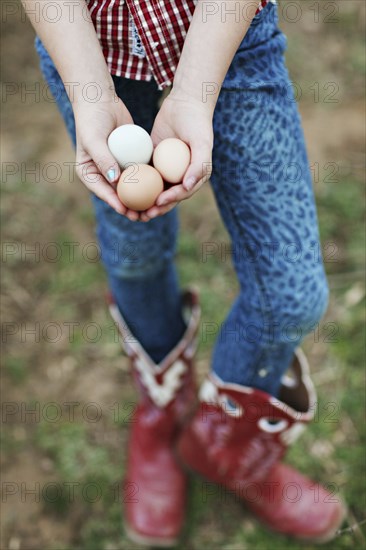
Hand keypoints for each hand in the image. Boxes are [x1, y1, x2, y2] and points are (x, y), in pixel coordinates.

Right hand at [74, 98, 143, 220]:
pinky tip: (161, 189)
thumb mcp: (94, 139)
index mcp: (89, 173)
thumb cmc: (92, 119)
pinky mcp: (130, 159)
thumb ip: (103, 159)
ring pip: (131, 187)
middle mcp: (102, 173)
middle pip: (117, 194)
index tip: (126, 210)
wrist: (100, 99)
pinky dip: (149, 181)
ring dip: (142, 198)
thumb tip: (115, 180)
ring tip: (153, 208)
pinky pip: (140, 173)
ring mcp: (117, 167)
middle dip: (130, 207)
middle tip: (142, 216)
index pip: (102, 192)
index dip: (115, 203)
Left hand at [139, 89, 213, 221]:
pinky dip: (136, 181)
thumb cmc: (197, 123)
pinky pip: (145, 172)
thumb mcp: (202, 143)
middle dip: (155, 208)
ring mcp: (167, 168)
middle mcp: (182, 175)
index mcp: (195, 176)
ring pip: (154, 188)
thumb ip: (199, 165)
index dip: (169, 201)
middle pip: (167, 196)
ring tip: (132, 208)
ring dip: (144, 200)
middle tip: (142, 214)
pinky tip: (124, 186)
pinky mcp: (155, 159)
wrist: (186, 102)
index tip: (157, 203)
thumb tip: (188, 186)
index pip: (181, 193)